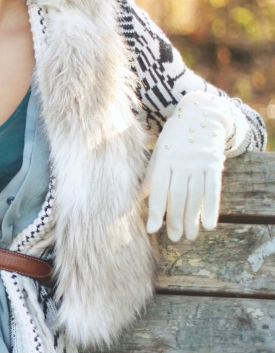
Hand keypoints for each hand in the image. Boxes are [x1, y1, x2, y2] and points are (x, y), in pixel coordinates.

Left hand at [145, 91, 231, 241]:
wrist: (200, 114)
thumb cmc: (173, 138)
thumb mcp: (158, 153)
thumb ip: (150, 176)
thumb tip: (138, 199)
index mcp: (163, 160)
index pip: (158, 190)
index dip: (156, 211)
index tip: (152, 230)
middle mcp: (181, 163)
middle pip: (177, 196)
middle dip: (175, 219)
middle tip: (175, 238)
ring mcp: (199, 163)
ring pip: (195, 196)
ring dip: (192, 218)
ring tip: (189, 236)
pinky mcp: (215, 164)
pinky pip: (213, 189)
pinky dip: (212, 208)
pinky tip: (208, 224)